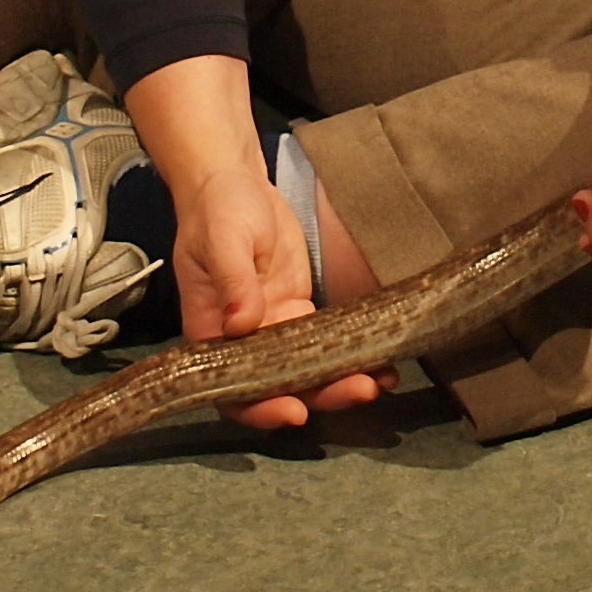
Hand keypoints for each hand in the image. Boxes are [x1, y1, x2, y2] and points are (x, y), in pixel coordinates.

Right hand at [170, 162, 395, 430]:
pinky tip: (379, 360)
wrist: (234, 181)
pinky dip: (349, 354)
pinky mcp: (296, 311)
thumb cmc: (216, 208)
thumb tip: (242, 323)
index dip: (261, 408)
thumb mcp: (222, 238)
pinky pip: (323, 343)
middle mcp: (242, 341)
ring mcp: (273, 327)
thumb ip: (232, 280)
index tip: (295, 410)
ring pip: (306, 370)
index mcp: (212, 333)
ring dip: (341, 380)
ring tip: (379, 380)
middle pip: (279, 386)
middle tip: (360, 389)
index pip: (232, 389)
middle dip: (321, 394)